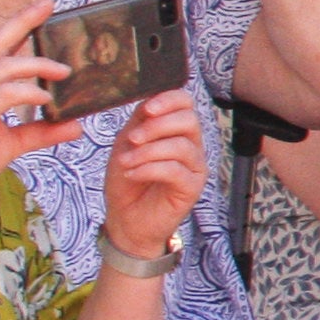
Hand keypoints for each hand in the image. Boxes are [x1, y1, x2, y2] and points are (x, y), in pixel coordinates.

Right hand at [0, 0, 95, 208]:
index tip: (41, 8)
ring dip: (37, 65)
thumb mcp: (12, 143)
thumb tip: (76, 125)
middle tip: (48, 6)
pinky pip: (2, 95)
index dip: (17, 26)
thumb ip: (42, 132)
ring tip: (64, 72)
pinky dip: (27, 92)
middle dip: (22, 23)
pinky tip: (46, 99)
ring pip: (3, 68)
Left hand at [98, 86, 208, 262]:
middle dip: (157, 126)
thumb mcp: (127, 144)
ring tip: (126, 162)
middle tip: (133, 139)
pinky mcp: (192, 188)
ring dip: (147, 152)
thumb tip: (150, 100)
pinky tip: (133, 174)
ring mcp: (194, 167)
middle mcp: (191, 146)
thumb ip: (140, 122)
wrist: (125, 219)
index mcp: (176, 130)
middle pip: (189, 121)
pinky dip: (149, 169)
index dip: (169, 100)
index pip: (185, 103)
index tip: (148, 109)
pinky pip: (175, 170)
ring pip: (181, 146)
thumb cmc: (127, 181)